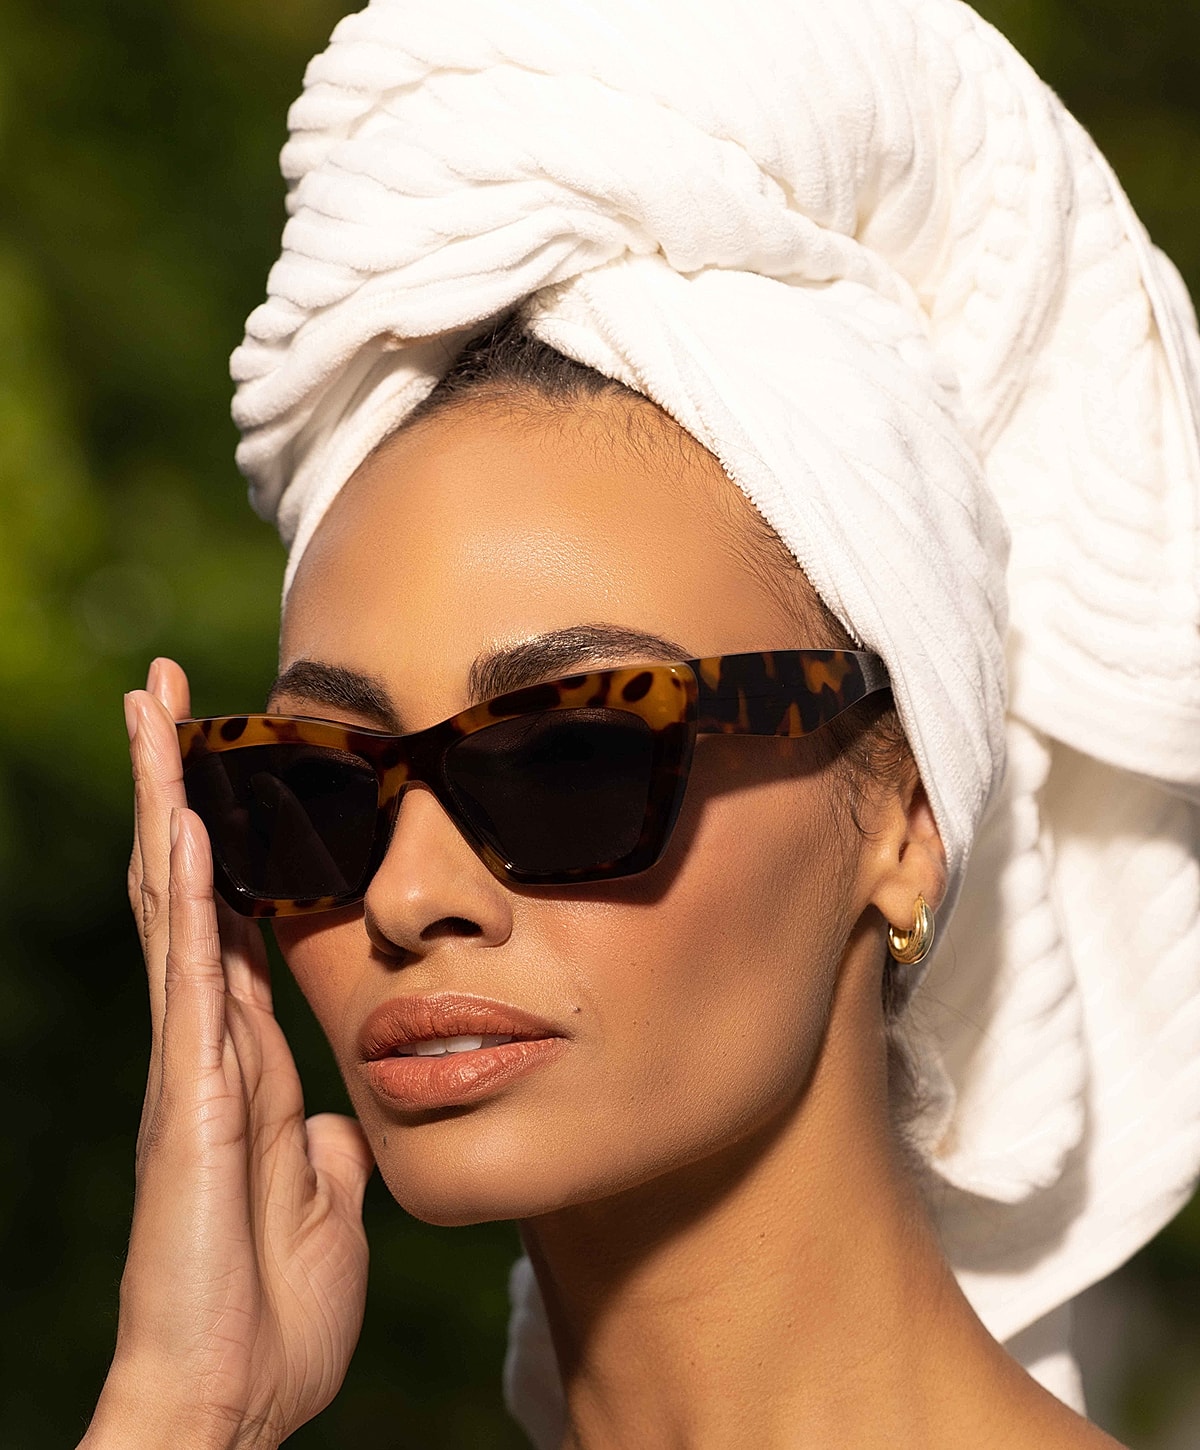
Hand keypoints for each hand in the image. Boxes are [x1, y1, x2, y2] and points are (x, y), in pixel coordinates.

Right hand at [82, 658, 373, 1449]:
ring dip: (169, 808)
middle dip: (178, 788)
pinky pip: (190, 977)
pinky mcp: (192, 1098)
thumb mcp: (325, 1196)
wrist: (236, 1396)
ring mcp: (192, 1062)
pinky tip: (190, 830)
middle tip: (167, 696)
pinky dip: (192, 901)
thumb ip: (323, 1139)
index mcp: (249, 1056)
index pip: (230, 918)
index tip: (222, 765)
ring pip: (176, 905)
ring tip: (155, 717)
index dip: (223, 838)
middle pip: (190, 886)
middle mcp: (212, 1040)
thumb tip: (339, 1109)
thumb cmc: (277, 1306)